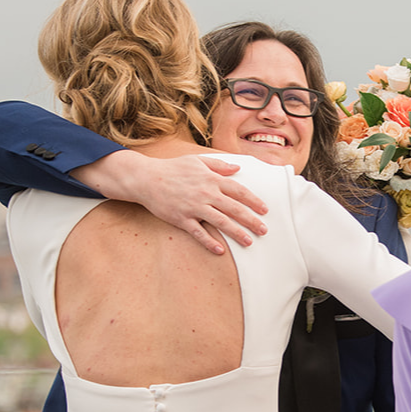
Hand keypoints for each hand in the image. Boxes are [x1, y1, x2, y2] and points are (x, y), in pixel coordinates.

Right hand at [73, 152, 268, 254]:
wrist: (146, 179)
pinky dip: (209, 242)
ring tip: (249, 242)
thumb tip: (238, 168)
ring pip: (220, 222)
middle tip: (264, 230)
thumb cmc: (171, 168)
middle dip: (251, 220)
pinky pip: (198, 232)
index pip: (238, 191)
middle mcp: (205, 194)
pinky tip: (220, 250)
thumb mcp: (196, 161)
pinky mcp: (181, 219)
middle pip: (234, 209)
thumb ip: (218, 165)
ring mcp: (193, 207)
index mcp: (211, 179)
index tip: (265, 210)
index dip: (253, 201)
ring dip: (236, 233)